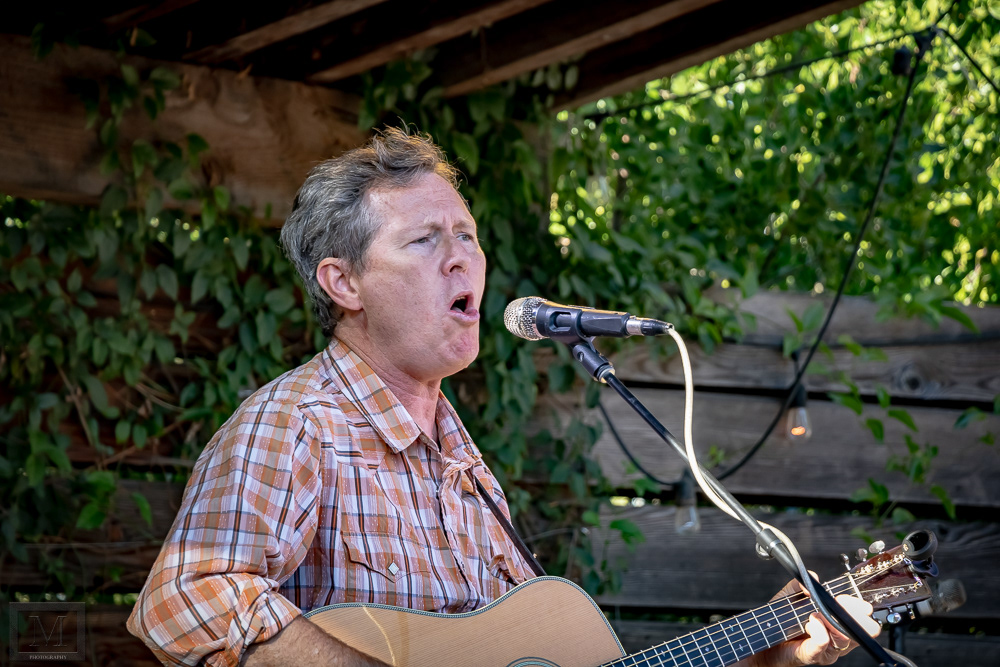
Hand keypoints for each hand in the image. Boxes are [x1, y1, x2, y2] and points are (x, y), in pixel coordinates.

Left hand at [743, 577, 880, 666]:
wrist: (762, 638)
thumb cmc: (779, 620)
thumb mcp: (789, 596)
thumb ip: (800, 583)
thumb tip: (812, 577)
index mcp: (834, 621)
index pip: (857, 616)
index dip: (856, 607)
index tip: (846, 598)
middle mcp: (834, 637)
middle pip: (858, 630)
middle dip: (855, 617)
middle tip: (842, 605)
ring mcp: (825, 649)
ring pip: (844, 638)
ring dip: (832, 622)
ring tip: (816, 614)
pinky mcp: (812, 655)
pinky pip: (823, 644)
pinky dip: (819, 631)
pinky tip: (811, 622)